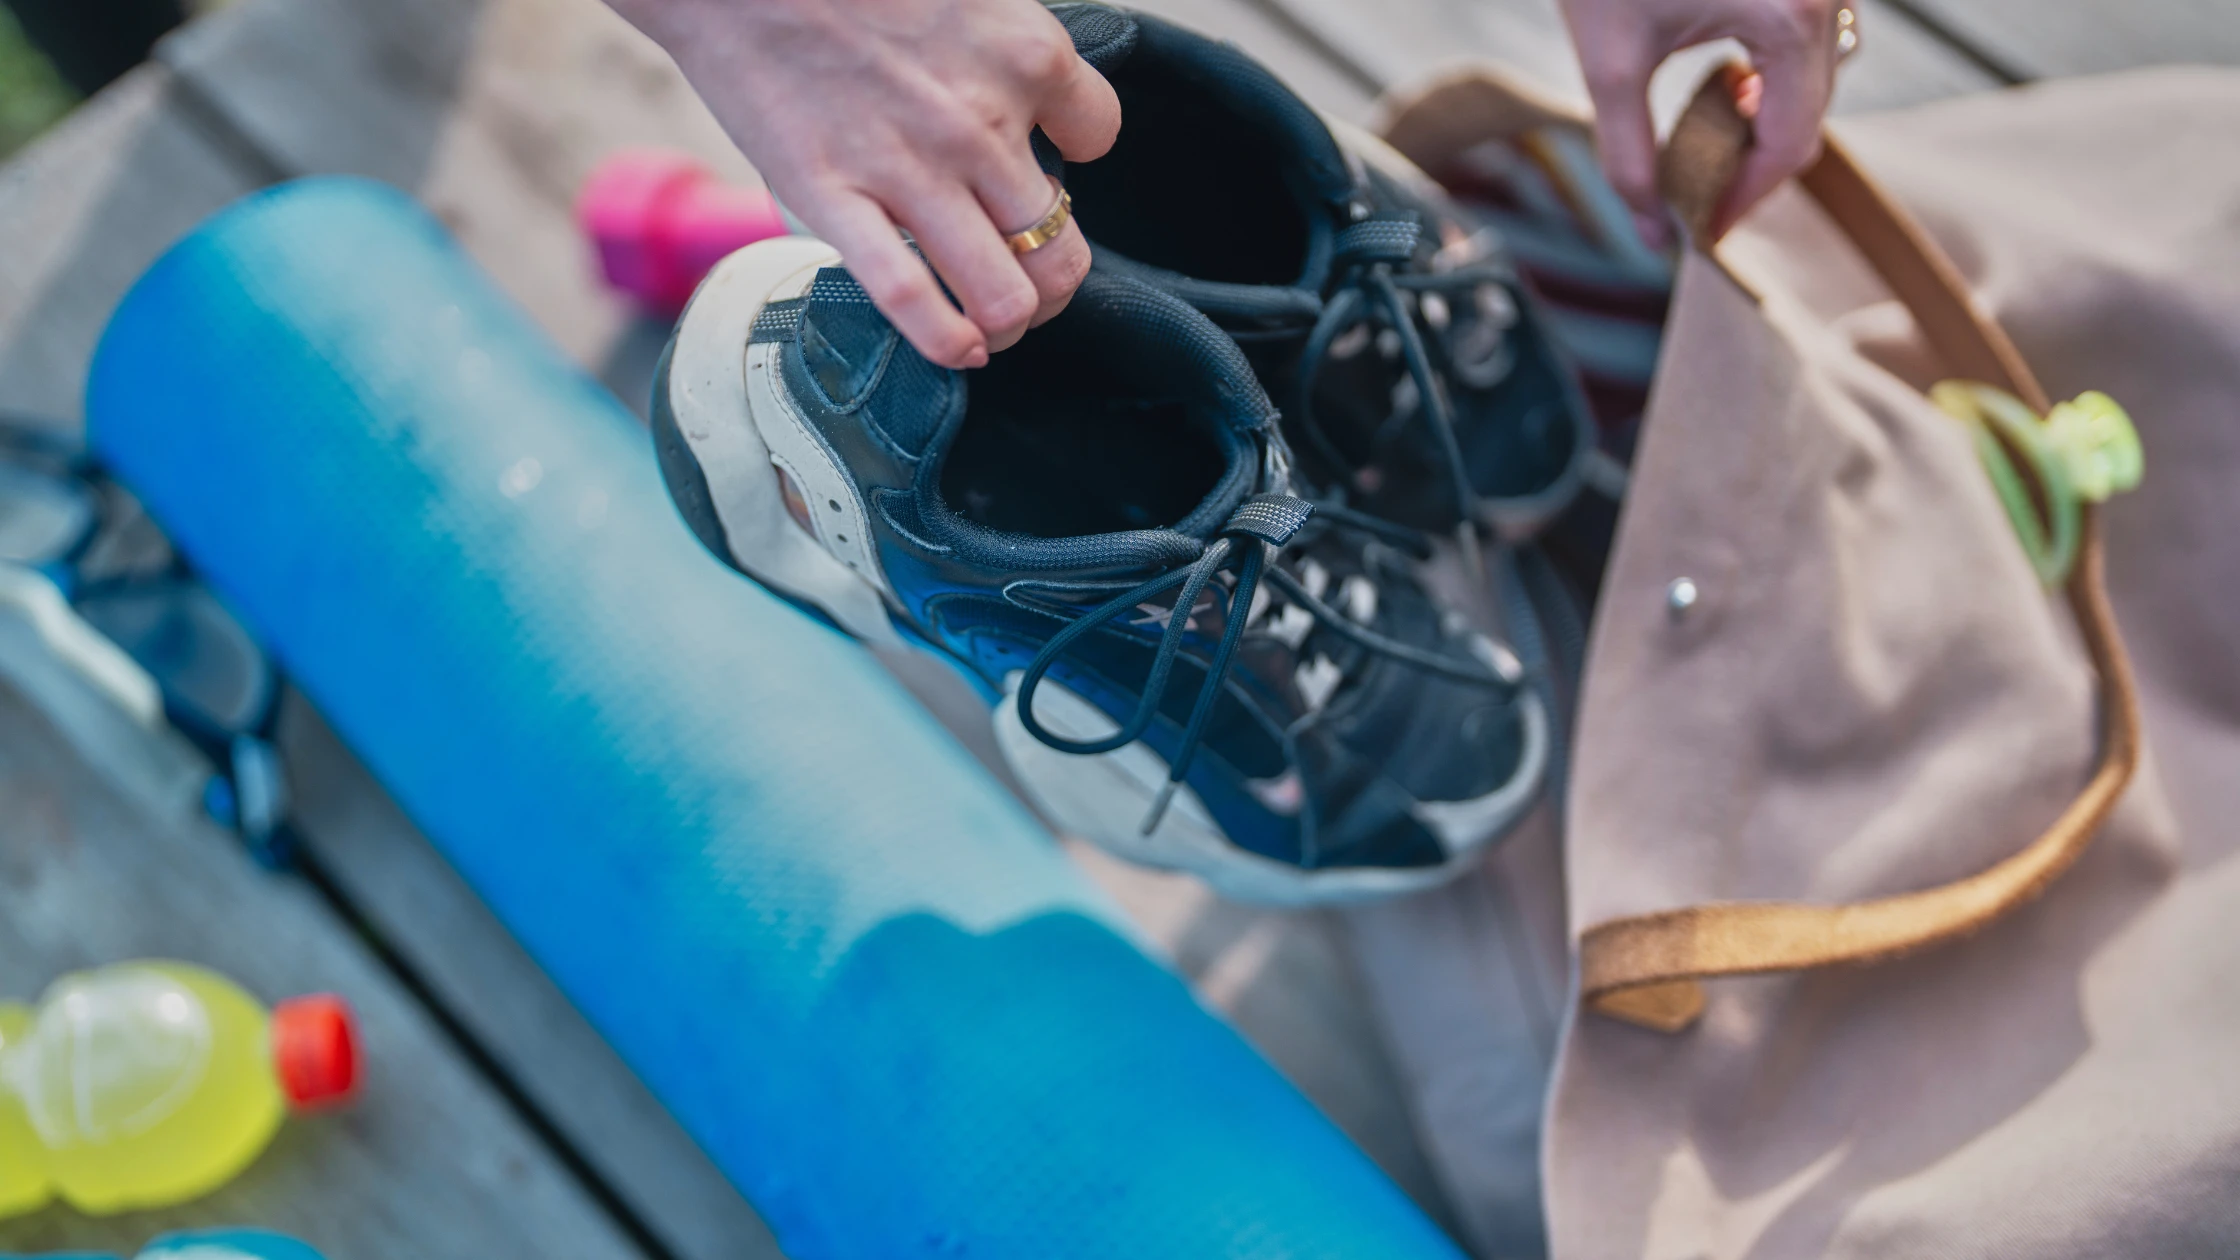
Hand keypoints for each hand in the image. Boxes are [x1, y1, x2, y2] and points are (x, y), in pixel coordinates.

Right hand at [614, 0, 1120, 367]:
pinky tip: (958, 349)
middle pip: (1063, 249)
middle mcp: (981, 121)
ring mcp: (911, 169)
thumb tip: (1029, 110)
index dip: (1074, 162)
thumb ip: (1003, 52)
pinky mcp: (835, 200)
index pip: (1100, 136)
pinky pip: (911, 300)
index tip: (1043, 167)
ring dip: (1008, 323)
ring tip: (994, 323)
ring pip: (1006, 296)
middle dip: (1053, 284)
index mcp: (1023, 54)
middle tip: (1030, 282)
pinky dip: (947, 342)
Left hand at [1560, 0, 1844, 242]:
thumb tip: (1650, 234)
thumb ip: (1631, 159)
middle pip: (1811, 113)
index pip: (1789, 141)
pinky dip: (1775, 72)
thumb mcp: (1612, 65)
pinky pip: (1810, 36)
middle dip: (1757, 163)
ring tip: (1709, 139)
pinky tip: (1726, 83)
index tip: (1705, 228)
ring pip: (1817, 76)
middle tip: (1702, 197)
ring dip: (1770, 118)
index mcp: (1791, 18)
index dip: (1746, 196)